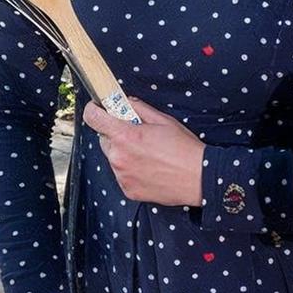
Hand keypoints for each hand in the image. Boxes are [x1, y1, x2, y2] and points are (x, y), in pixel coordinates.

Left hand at [81, 97, 204, 206]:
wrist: (199, 178)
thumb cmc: (184, 148)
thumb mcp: (163, 120)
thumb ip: (139, 108)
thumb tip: (126, 102)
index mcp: (125, 136)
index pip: (93, 119)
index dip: (93, 110)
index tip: (97, 109)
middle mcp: (118, 157)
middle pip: (104, 140)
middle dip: (116, 135)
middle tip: (138, 136)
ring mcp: (122, 176)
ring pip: (113, 159)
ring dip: (124, 154)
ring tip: (149, 156)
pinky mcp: (128, 190)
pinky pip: (122, 175)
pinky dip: (131, 171)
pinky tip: (150, 169)